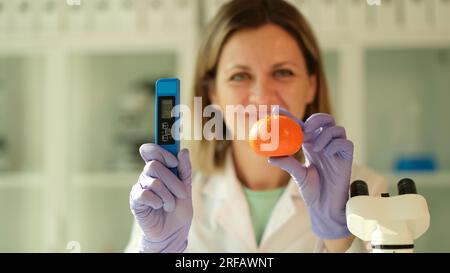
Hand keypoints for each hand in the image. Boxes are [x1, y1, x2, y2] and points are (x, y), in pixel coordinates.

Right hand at [129, 143, 192, 251]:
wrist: (173, 232)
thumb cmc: (179, 209)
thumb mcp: (186, 187)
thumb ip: (184, 170)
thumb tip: (183, 151)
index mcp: (159, 169)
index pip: (150, 150)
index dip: (160, 152)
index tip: (174, 161)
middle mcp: (147, 175)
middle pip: (154, 165)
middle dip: (172, 181)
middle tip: (181, 193)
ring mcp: (140, 187)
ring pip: (154, 182)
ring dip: (168, 196)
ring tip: (169, 206)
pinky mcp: (135, 200)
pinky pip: (146, 194)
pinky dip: (157, 202)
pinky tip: (159, 208)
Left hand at [268, 113, 352, 238]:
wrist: (325, 206)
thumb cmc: (312, 191)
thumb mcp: (297, 175)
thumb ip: (287, 163)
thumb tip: (270, 157)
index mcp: (311, 144)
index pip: (302, 124)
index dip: (290, 116)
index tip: (276, 111)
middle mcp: (324, 144)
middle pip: (325, 119)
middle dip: (315, 119)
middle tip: (305, 129)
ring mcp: (336, 150)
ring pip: (336, 128)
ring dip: (324, 134)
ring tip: (315, 147)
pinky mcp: (347, 158)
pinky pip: (345, 143)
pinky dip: (334, 144)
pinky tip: (326, 153)